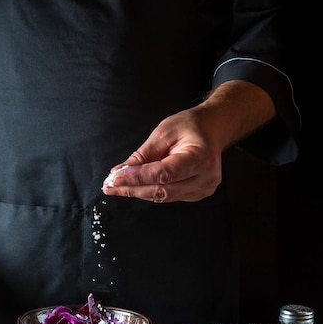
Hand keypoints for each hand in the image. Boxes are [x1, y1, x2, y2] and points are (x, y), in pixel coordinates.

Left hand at [102, 81, 275, 202]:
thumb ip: (145, 154)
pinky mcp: (199, 194)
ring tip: (117, 186)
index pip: (165, 173)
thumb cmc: (190, 126)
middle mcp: (206, 177)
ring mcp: (204, 188)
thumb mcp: (165, 131)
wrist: (213, 129)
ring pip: (164, 197)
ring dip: (138, 192)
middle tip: (110, 185)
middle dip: (133, 188)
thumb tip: (122, 171)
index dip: (138, 177)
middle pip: (163, 190)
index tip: (116, 177)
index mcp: (201, 157)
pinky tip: (136, 185)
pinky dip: (151, 191)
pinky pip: (170, 197)